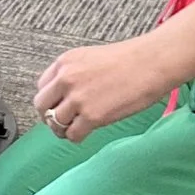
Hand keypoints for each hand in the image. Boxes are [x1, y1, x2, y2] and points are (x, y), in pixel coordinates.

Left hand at [32, 33, 177, 143]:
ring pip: (55, 123)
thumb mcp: (90, 57)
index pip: (42, 87)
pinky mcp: (92, 116)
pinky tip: (86, 132)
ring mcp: (78, 99)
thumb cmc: (130, 59)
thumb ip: (73, 73)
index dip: (50, 99)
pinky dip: (77, 137)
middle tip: (62, 121)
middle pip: (42, 107)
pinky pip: (73, 135)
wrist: (152, 63)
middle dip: (50, 116)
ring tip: (76, 128)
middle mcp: (66, 79)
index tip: (58, 105)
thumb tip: (64, 95)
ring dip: (64, 129)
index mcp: (65, 62)